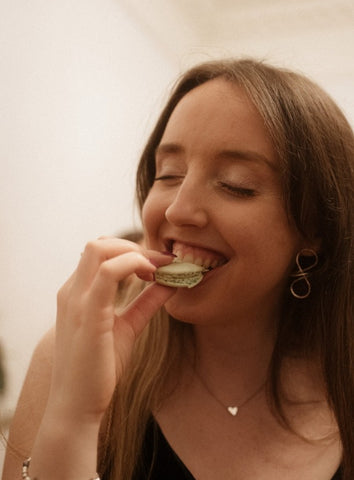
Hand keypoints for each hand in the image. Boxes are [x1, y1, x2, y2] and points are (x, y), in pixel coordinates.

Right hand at [46, 237, 174, 423]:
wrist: (78, 405)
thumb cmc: (99, 368)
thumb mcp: (127, 327)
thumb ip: (145, 303)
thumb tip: (169, 284)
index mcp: (76, 293)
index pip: (99, 253)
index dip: (130, 251)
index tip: (157, 265)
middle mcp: (71, 291)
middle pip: (99, 244)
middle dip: (133, 246)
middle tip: (159, 264)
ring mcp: (76, 300)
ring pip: (100, 249)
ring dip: (135, 252)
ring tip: (157, 269)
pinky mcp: (88, 313)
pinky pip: (109, 273)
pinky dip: (134, 264)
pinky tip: (152, 276)